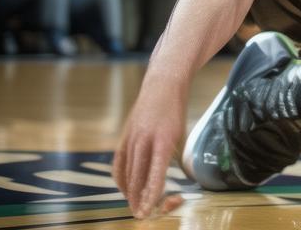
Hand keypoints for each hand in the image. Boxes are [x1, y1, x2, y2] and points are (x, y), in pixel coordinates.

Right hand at [113, 84, 186, 218]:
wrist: (161, 86)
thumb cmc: (175, 113)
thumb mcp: (181, 135)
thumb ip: (173, 158)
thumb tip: (168, 183)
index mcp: (164, 140)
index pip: (156, 173)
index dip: (151, 193)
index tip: (149, 208)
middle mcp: (145, 140)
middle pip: (138, 176)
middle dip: (138, 198)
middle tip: (141, 214)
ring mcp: (131, 138)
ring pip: (127, 172)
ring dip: (129, 192)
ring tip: (134, 206)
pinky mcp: (123, 137)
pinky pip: (119, 163)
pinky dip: (121, 179)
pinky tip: (125, 188)